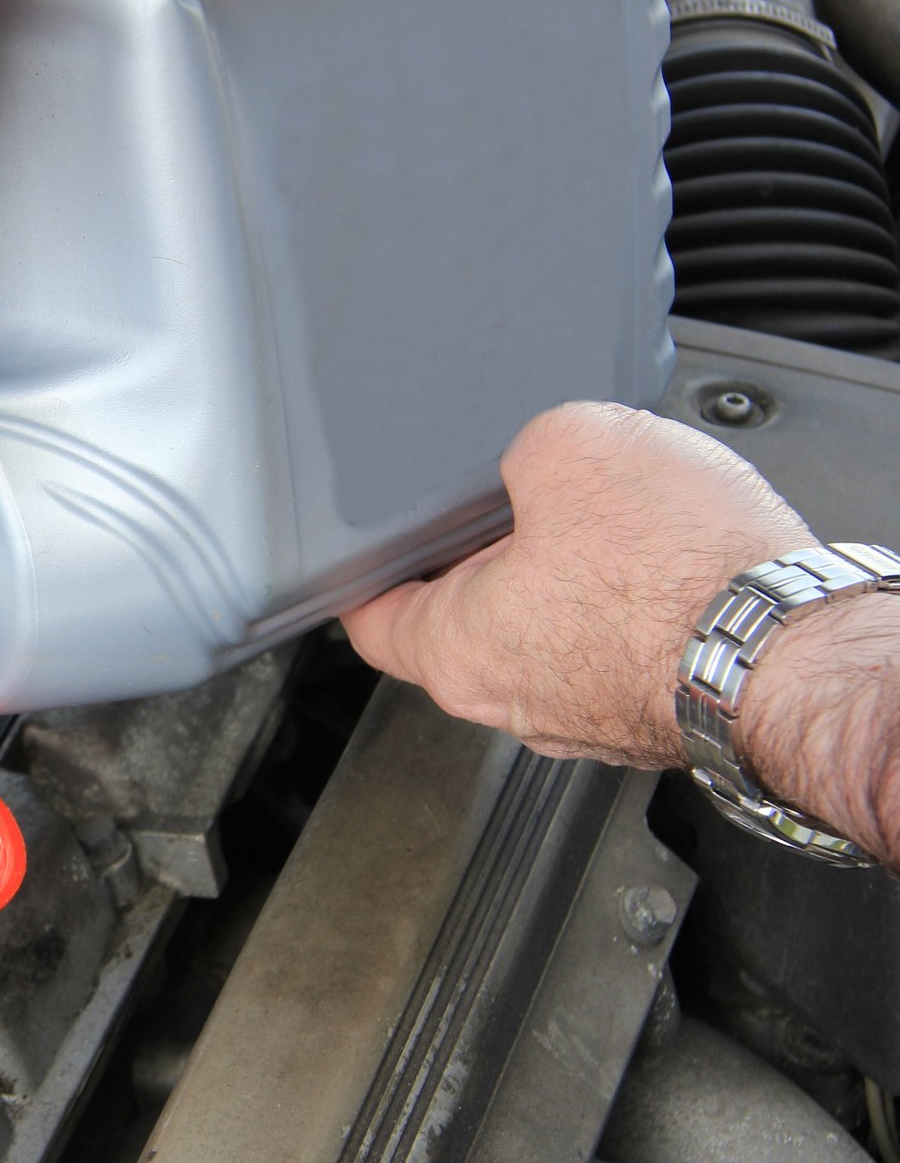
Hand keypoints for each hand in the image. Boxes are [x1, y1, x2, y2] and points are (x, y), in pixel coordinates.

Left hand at [341, 402, 812, 765]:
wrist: (795, 650)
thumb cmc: (686, 575)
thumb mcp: (573, 444)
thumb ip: (523, 447)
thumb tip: (536, 456)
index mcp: (455, 649)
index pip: (369, 618)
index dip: (367, 571)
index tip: (370, 551)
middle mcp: (508, 701)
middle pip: (457, 623)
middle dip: (479, 560)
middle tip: (508, 507)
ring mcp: (580, 718)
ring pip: (539, 638)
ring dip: (559, 582)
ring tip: (601, 528)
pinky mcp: (643, 714)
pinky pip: (608, 652)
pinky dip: (621, 610)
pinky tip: (654, 566)